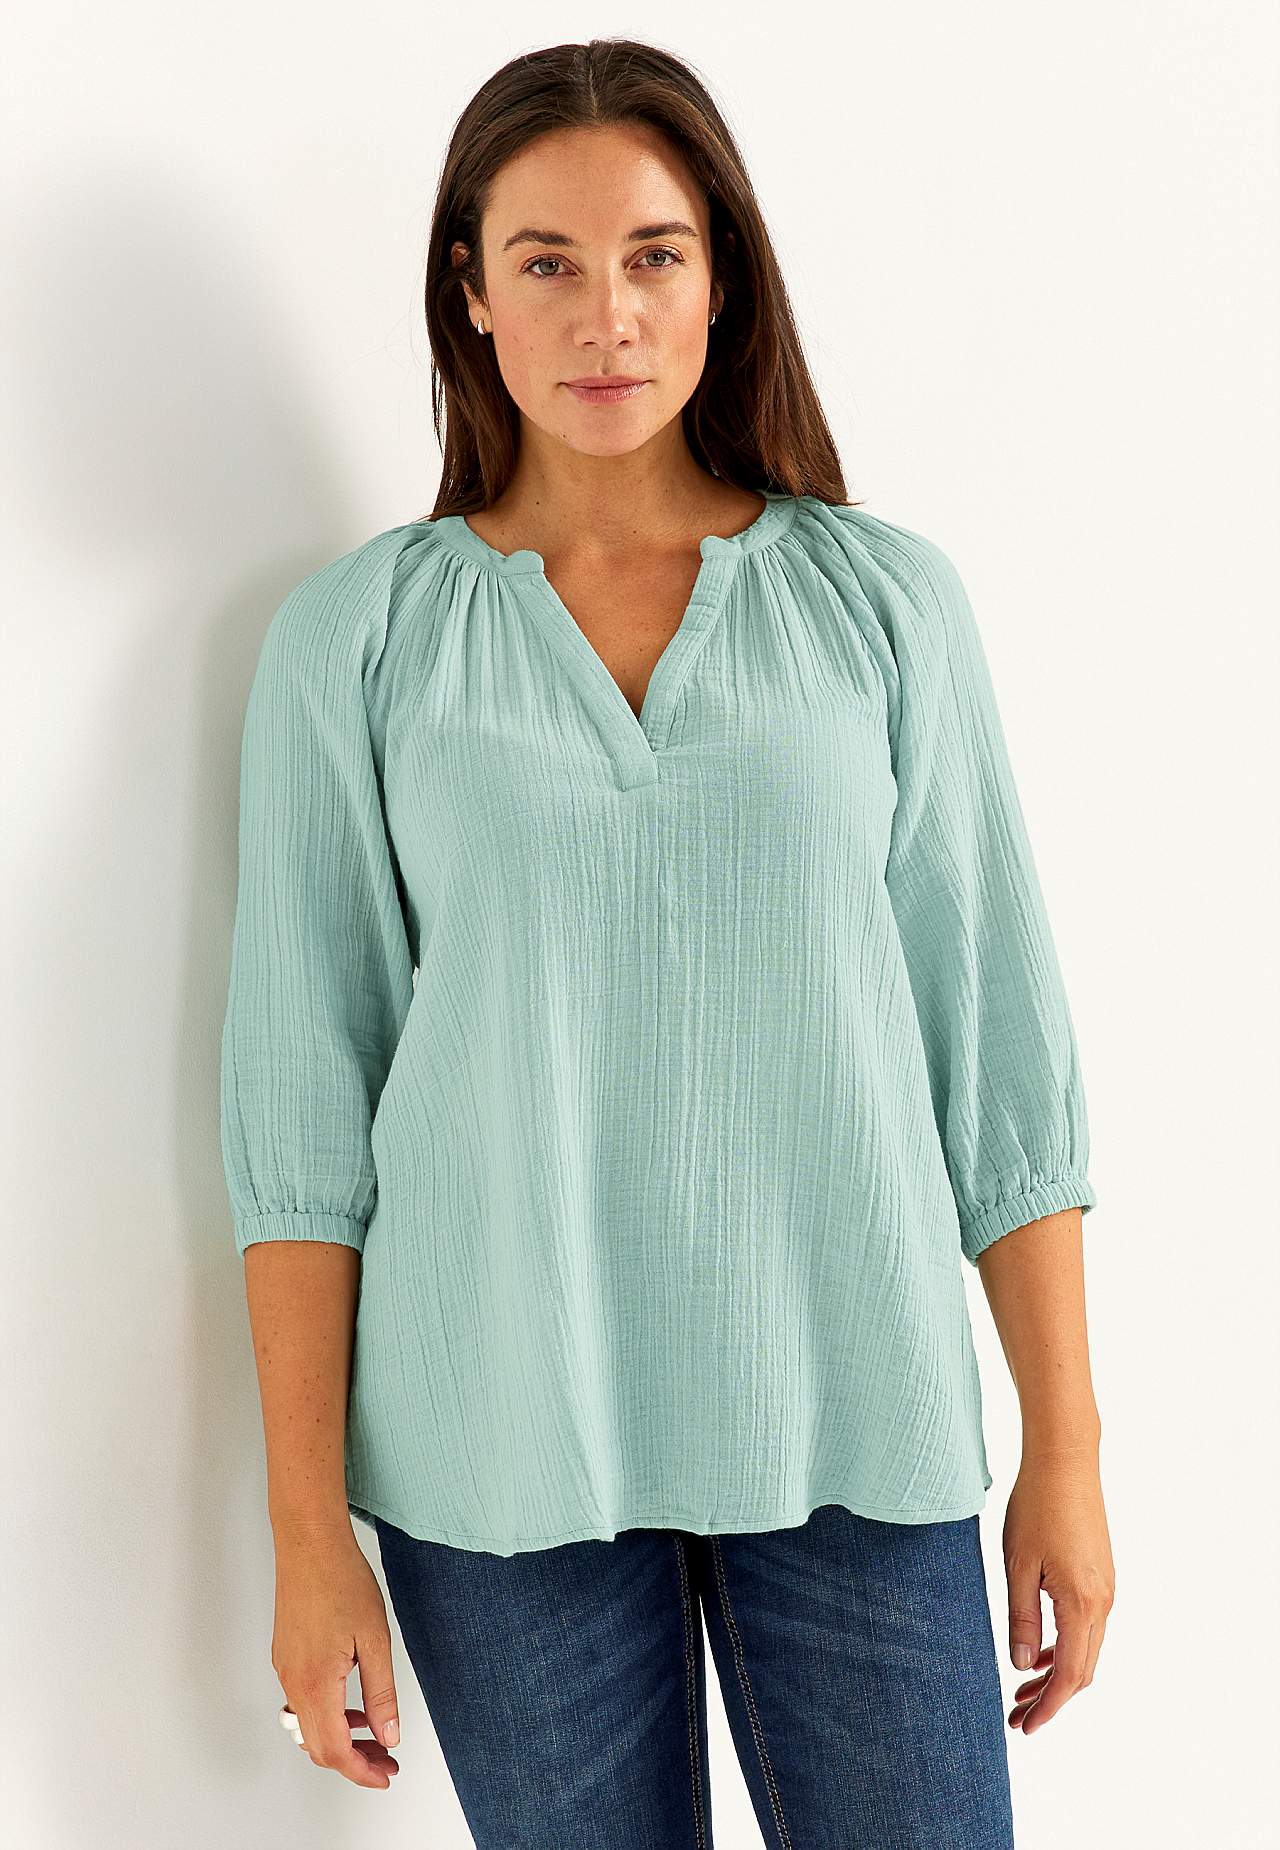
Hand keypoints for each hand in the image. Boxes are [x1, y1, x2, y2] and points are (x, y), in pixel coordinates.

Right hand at [270, 1519, 401, 1787]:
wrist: (309, 1542)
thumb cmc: (342, 1580)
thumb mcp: (375, 1639)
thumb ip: (382, 1694)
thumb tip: (388, 1735)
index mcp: (316, 1683)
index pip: (335, 1751)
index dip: (362, 1772)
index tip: (385, 1776)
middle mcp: (293, 1682)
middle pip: (318, 1747)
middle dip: (353, 1761)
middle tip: (385, 1760)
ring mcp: (284, 1669)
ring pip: (307, 1727)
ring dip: (338, 1738)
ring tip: (372, 1732)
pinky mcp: (284, 1656)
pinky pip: (301, 1703)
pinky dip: (326, 1715)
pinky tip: (350, 1701)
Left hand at [1002, 1448, 1114, 1734]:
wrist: (1066, 1460)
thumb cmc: (1036, 1507)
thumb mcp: (1017, 1565)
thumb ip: (1021, 1618)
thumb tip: (1021, 1666)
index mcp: (1082, 1604)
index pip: (1070, 1676)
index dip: (1048, 1707)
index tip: (1024, 1727)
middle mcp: (1103, 1602)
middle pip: (1082, 1670)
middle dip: (1050, 1698)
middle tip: (1015, 1716)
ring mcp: (1106, 1588)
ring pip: (1086, 1649)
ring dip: (1056, 1673)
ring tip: (1021, 1689)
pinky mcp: (1101, 1575)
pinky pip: (1087, 1626)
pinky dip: (1065, 1646)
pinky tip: (1039, 1649)